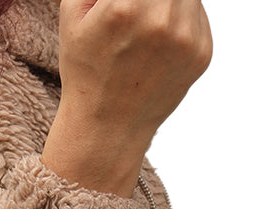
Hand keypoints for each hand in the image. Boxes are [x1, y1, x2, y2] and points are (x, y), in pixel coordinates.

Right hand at [41, 0, 212, 196]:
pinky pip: (198, 12)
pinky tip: (159, 37)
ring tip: (147, 16)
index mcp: (124, 7)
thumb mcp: (74, 13)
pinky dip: (182, 13)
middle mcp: (161, 21)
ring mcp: (186, 38)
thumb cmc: (86, 69)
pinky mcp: (203, 52)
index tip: (128, 0)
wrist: (108, 128)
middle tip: (139, 8)